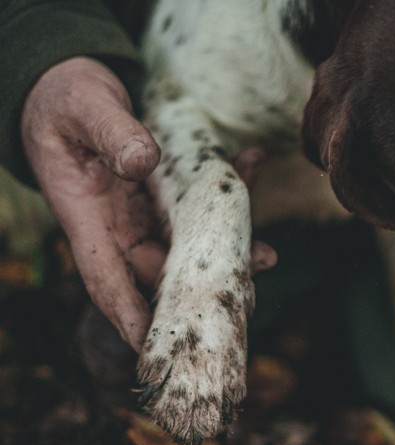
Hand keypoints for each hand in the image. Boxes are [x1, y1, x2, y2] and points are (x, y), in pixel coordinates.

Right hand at [21, 57, 275, 351]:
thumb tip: (141, 162)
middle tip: (245, 296)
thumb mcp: (84, 109)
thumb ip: (111, 134)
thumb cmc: (66, 101)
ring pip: (189, 243)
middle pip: (160, 271)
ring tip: (267, 253)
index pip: (108, 279)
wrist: (69, 88)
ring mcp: (144, 214)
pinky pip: (200, 203)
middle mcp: (118, 226)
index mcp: (87, 218)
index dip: (132, 316)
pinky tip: (251, 164)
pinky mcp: (165, 197)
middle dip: (201, 289)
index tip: (158, 346)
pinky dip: (227, 190)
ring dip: (228, 247)